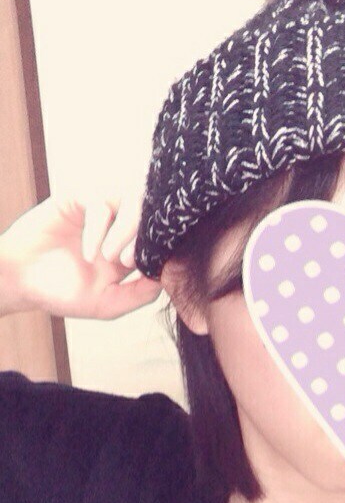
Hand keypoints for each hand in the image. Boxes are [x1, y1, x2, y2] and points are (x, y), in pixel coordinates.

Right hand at [0, 189, 162, 319]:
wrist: (19, 282)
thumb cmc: (63, 293)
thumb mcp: (108, 303)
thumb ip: (139, 294)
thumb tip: (166, 280)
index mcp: (134, 246)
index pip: (163, 236)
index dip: (164, 249)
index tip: (151, 270)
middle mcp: (122, 224)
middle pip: (152, 213)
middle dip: (146, 237)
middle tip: (128, 262)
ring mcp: (103, 210)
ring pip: (131, 201)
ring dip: (126, 230)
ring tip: (110, 258)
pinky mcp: (80, 199)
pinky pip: (100, 204)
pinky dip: (98, 229)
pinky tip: (89, 253)